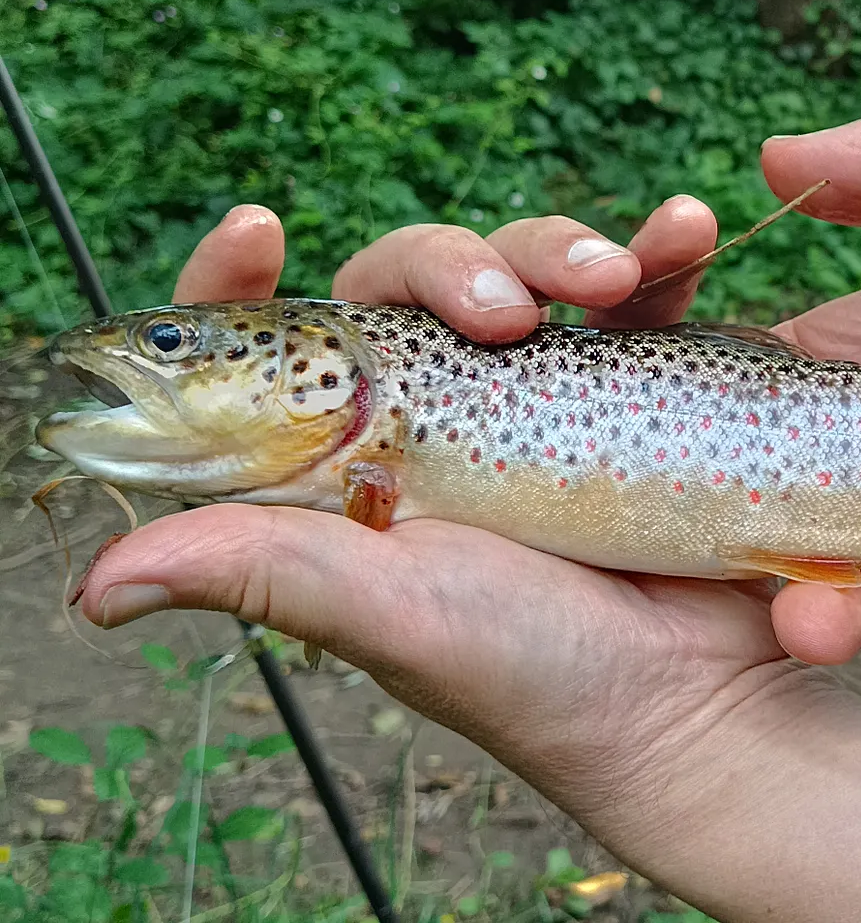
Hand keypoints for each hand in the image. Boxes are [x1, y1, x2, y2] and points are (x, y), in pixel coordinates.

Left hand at [156, 200, 860, 667]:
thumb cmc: (532, 669)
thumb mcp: (388, 613)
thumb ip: (264, 568)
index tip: (254, 229)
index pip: (274, 351)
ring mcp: (539, 392)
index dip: (241, 284)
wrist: (693, 699)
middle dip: (455, 262)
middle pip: (410, 280)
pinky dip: (662, 250)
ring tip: (616, 281)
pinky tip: (686, 233)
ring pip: (524, 264)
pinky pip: (639, 287)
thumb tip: (99, 581)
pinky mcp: (633, 379)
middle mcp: (439, 418)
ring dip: (567, 247)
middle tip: (508, 312)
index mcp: (357, 464)